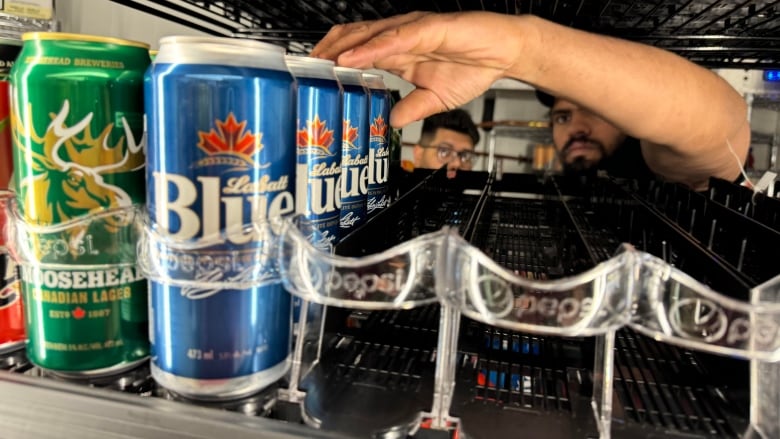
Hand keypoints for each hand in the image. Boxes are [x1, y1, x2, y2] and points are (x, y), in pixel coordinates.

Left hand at [311, 11, 523, 127]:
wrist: (506, 51)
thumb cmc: (474, 66)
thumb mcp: (437, 98)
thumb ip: (414, 108)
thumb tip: (392, 122)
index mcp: (398, 52)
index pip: (356, 51)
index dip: (332, 59)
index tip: (312, 75)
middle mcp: (400, 37)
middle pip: (353, 38)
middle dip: (327, 52)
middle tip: (305, 69)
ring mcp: (413, 30)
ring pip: (369, 35)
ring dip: (342, 48)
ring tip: (320, 62)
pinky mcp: (431, 28)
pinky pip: (397, 37)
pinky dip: (373, 47)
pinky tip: (355, 57)